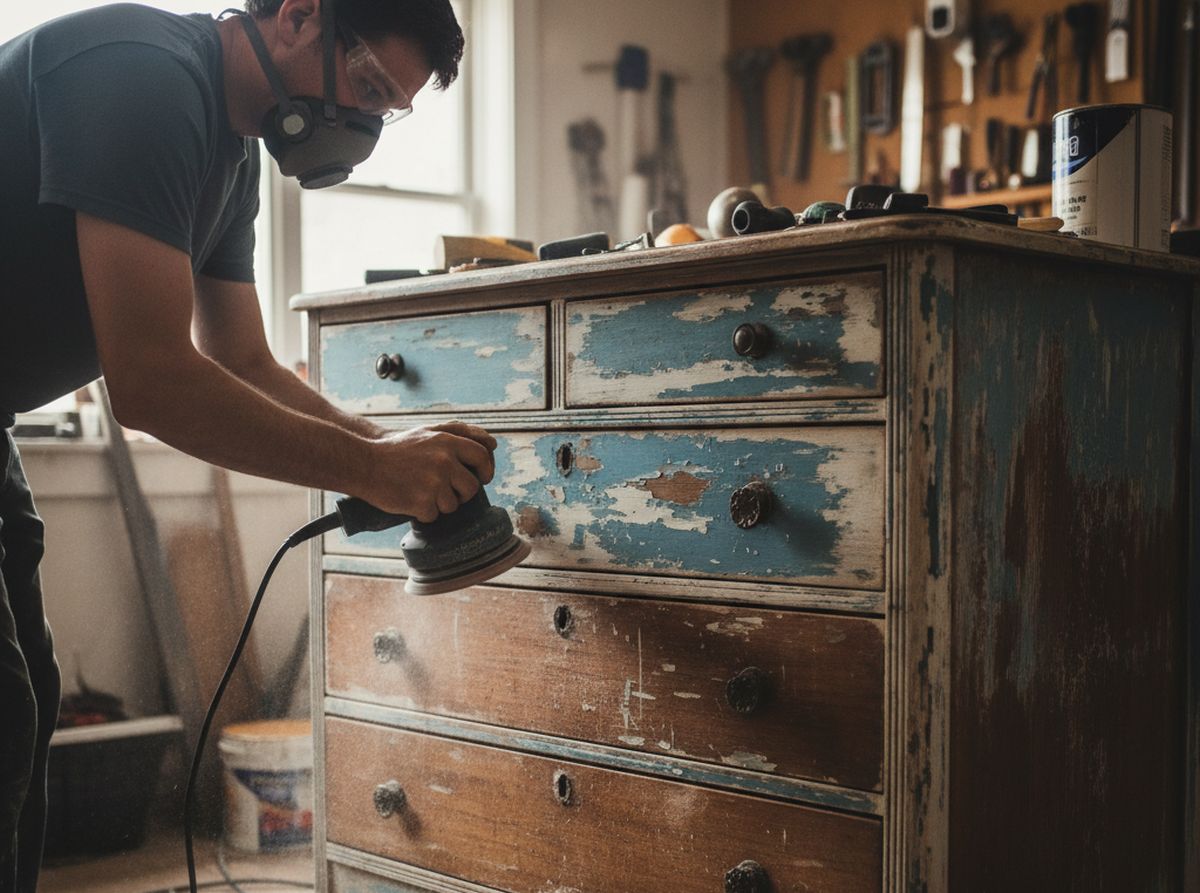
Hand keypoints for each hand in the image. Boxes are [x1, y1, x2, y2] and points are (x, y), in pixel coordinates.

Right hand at [365, 421, 496, 521]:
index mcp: (448, 442)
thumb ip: (460, 433)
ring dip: (440, 504)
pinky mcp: (422, 503)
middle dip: (462, 493)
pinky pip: (434, 516)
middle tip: (446, 491)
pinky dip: (423, 512)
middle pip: (471, 488)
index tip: (481, 478)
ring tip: (420, 491)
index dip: (485, 470)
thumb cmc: (398, 448)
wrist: (365, 463)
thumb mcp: (428, 431)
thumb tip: (492, 444)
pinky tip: (409, 499)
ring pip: (453, 505)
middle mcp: (444, 462)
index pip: (482, 457)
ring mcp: (434, 483)